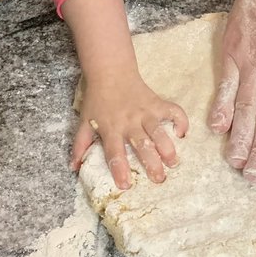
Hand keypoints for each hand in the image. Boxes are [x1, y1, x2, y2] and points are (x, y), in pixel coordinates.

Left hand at [71, 74, 188, 190]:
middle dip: (152, 163)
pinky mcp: (156, 102)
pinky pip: (173, 111)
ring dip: (168, 147)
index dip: (119, 169)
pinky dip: (180, 120)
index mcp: (111, 128)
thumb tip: (73, 168)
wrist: (110, 71)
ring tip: (173, 162)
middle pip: (142, 145)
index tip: (125, 185)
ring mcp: (145, 112)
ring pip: (159, 131)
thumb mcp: (84, 121)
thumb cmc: (97, 99)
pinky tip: (182, 132)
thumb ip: (80, 145)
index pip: (114, 152)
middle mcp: (129, 122)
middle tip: (159, 179)